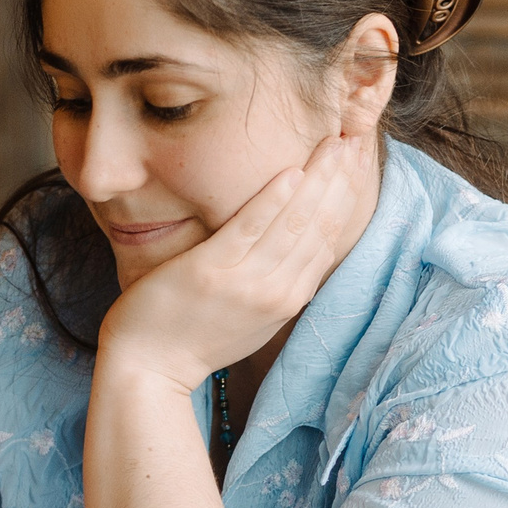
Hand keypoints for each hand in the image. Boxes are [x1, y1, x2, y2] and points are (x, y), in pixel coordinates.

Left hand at [97, 131, 376, 389]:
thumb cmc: (196, 336)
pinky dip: (273, 201)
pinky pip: (249, 230)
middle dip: (341, 179)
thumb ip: (280, 279)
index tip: (357, 160)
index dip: (347, 195)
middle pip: (320, 225)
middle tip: (356, 138)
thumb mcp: (254, 314)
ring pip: (294, 223)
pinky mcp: (211, 272)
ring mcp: (246, 284)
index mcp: (290, 298)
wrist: (150, 368)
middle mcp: (277, 292)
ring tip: (334, 142)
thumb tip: (302, 243)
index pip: (329, 237)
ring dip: (318, 180)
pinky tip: (292, 172)